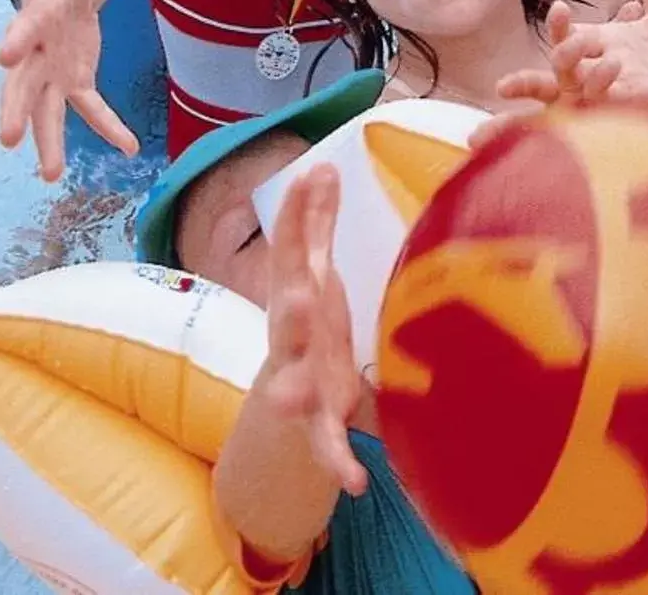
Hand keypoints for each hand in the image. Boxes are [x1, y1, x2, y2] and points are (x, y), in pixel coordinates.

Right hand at [0, 0, 143, 181]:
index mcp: (38, 12)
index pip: (26, 26)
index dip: (17, 39)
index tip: (4, 57)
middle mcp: (38, 49)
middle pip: (24, 82)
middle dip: (17, 108)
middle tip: (8, 138)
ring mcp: (54, 69)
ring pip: (49, 109)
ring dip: (48, 141)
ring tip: (48, 175)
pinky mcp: (75, 79)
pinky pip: (90, 108)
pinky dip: (107, 127)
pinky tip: (128, 147)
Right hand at [254, 163, 371, 495]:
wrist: (291, 397)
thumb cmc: (311, 321)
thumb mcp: (311, 273)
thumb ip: (315, 224)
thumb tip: (319, 166)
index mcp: (295, 296)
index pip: (290, 252)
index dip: (295, 218)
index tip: (311, 178)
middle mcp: (293, 338)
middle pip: (288, 323)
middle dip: (292, 312)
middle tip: (299, 298)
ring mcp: (303, 383)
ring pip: (295, 387)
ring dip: (296, 391)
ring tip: (296, 397)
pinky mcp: (321, 424)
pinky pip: (328, 446)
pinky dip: (339, 462)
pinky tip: (358, 481)